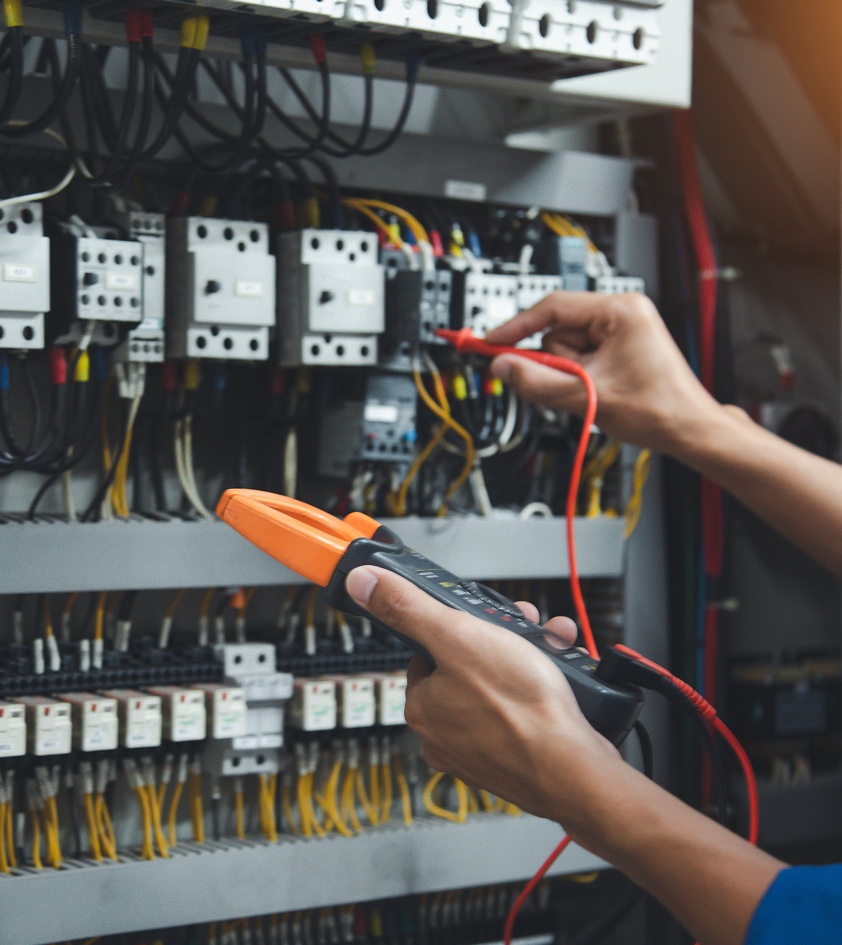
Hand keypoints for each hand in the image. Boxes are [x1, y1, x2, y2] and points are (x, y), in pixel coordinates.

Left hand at [345, 565, 620, 824]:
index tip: (484, 620)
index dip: (459, 627)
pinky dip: (541, 689)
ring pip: (500, 687)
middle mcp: (444, 734)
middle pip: (467, 666)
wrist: (573, 770)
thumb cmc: (519, 710)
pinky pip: (522, 711)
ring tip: (548, 647)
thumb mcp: (458, 636)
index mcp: (422, 706)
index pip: (428, 651)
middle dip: (500, 640)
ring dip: (527, 658)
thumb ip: (408, 607)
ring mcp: (481, 751)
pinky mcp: (514, 759)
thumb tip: (362, 584)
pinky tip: (561, 678)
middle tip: (524, 630)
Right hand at [485, 291, 719, 455]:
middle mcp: (622, 312)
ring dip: (570, 373)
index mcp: (620, 310)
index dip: (516, 327)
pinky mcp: (620, 345)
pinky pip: (580, 356)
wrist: (689, 429)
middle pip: (557, 331)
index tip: (491, 341)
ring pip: (566, 347)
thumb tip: (503, 367)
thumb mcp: (587, 397)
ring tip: (596, 393)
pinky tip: (598, 390)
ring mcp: (622, 328)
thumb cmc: (658, 410)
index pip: (553, 307)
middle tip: (575, 387)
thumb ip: (538, 382)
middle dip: (558, 363)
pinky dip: (579, 375)